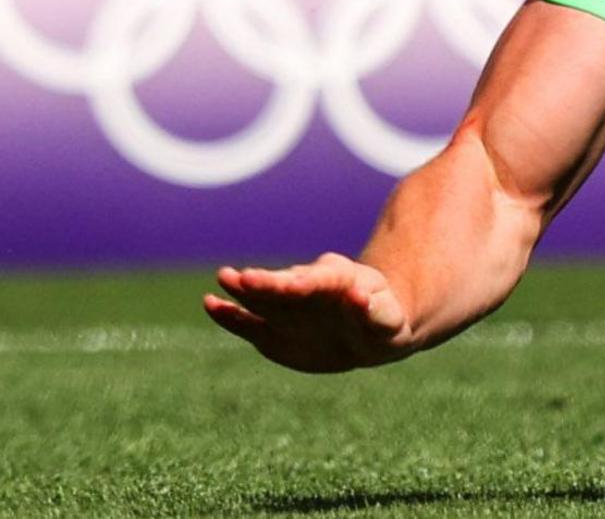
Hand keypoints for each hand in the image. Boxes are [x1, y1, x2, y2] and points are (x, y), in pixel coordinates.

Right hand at [203, 252, 413, 372]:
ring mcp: (287, 307)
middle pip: (285, 284)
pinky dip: (230, 315)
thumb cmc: (383, 321)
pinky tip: (211, 304)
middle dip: (267, 283)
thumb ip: (375, 312)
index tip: (288, 283)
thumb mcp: (388, 321)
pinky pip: (249, 322)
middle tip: (243, 278)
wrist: (367, 330)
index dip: (302, 282)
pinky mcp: (271, 330)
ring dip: (244, 290)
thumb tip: (360, 297)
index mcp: (340, 280)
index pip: (318, 280)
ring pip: (263, 298)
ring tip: (225, 278)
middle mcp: (308, 288)